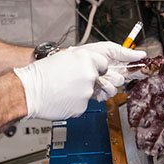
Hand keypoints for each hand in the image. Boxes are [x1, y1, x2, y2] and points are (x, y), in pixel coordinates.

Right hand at [13, 42, 144, 119]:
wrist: (28, 90)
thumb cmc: (44, 72)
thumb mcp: (68, 57)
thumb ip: (89, 60)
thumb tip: (105, 65)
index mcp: (86, 58)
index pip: (106, 62)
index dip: (104, 66)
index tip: (135, 57)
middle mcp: (90, 74)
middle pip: (111, 80)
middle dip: (103, 81)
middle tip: (84, 80)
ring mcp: (87, 91)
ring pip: (97, 93)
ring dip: (88, 92)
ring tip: (68, 88)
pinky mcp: (82, 106)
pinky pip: (86, 104)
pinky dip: (77, 102)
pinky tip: (64, 97)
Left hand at [73, 42, 146, 101]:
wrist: (70, 65)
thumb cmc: (86, 53)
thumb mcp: (107, 48)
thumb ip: (125, 52)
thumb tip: (141, 54)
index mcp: (116, 64)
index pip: (131, 69)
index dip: (135, 69)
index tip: (137, 68)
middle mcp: (112, 75)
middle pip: (123, 79)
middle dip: (116, 74)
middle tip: (108, 69)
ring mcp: (105, 85)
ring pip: (116, 88)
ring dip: (107, 82)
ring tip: (99, 76)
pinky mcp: (99, 94)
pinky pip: (107, 95)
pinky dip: (102, 90)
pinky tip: (96, 84)